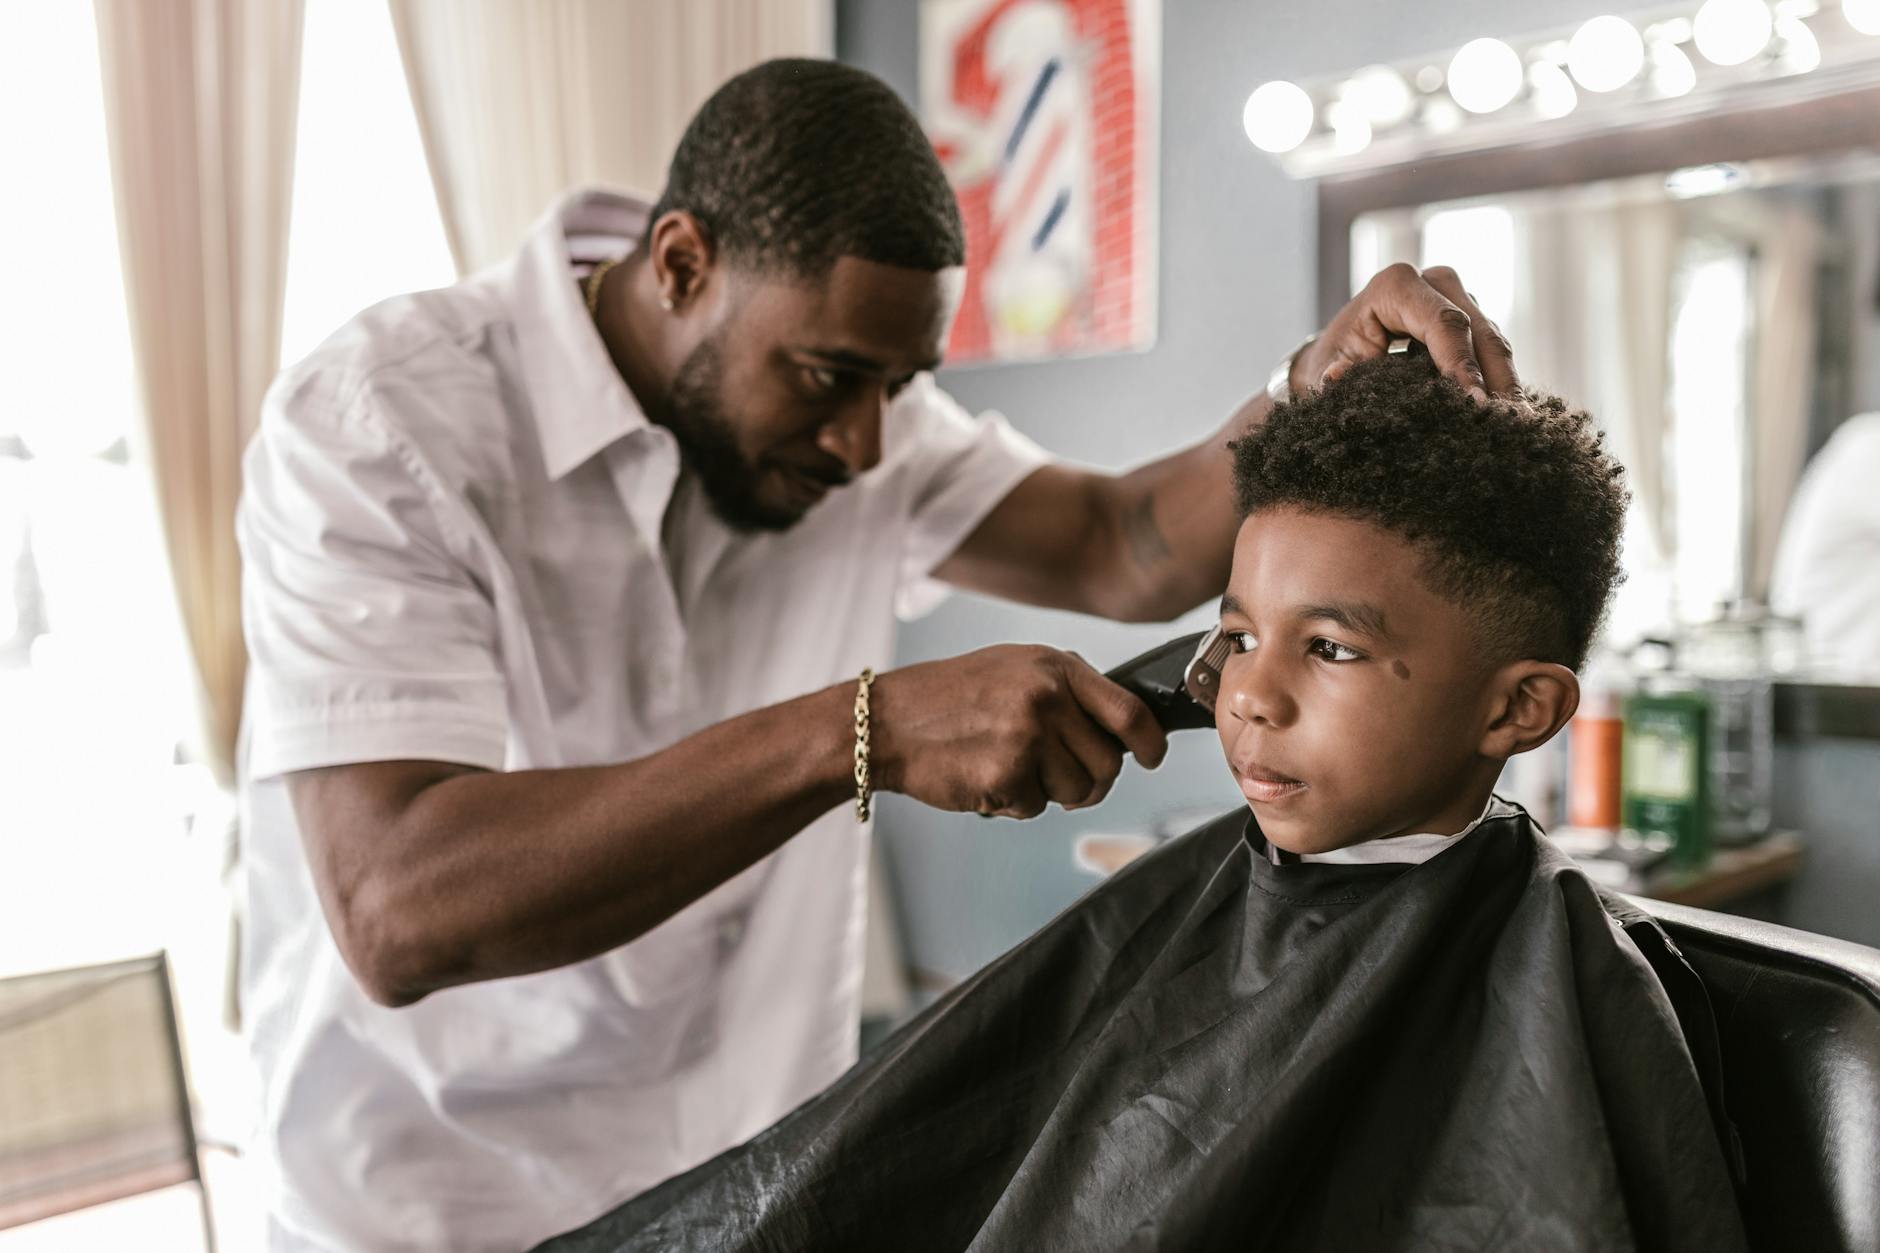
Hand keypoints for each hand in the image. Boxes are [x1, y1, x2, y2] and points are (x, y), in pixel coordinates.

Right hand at [869, 644, 1168, 818]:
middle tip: (1062, 782)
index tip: (1151, 757)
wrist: (887, 721)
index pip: (1129, 711)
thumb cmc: (949, 699)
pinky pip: (1036, 808)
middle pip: (1109, 763)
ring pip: (1078, 791)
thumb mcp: (1014, 669)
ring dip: (1050, 794)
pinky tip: (985, 778)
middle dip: (1092, 782)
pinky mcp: (1007, 773)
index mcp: (1055, 667)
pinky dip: (1014, 804)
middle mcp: (1048, 696)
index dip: (1149, 743)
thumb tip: (1120, 726)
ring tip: (1011, 770)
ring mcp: (1028, 735)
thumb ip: (1066, 690)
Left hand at [1293, 263, 1519, 401]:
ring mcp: (1459, 297)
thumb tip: (1336, 376)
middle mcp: (1435, 281)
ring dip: (1506, 383)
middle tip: (1506, 422)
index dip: (1461, 363)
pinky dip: (1502, 381)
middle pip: (1478, 331)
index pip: (1443, 323)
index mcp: (1396, 285)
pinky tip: (1509, 414)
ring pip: (1494, 341)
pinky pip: (1494, 350)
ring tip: (1516, 424)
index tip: (1473, 402)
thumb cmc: (1335, 358)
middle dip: (1495, 378)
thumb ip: (1330, 375)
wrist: (1343, 348)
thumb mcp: (1324, 368)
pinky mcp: (1473, 318)